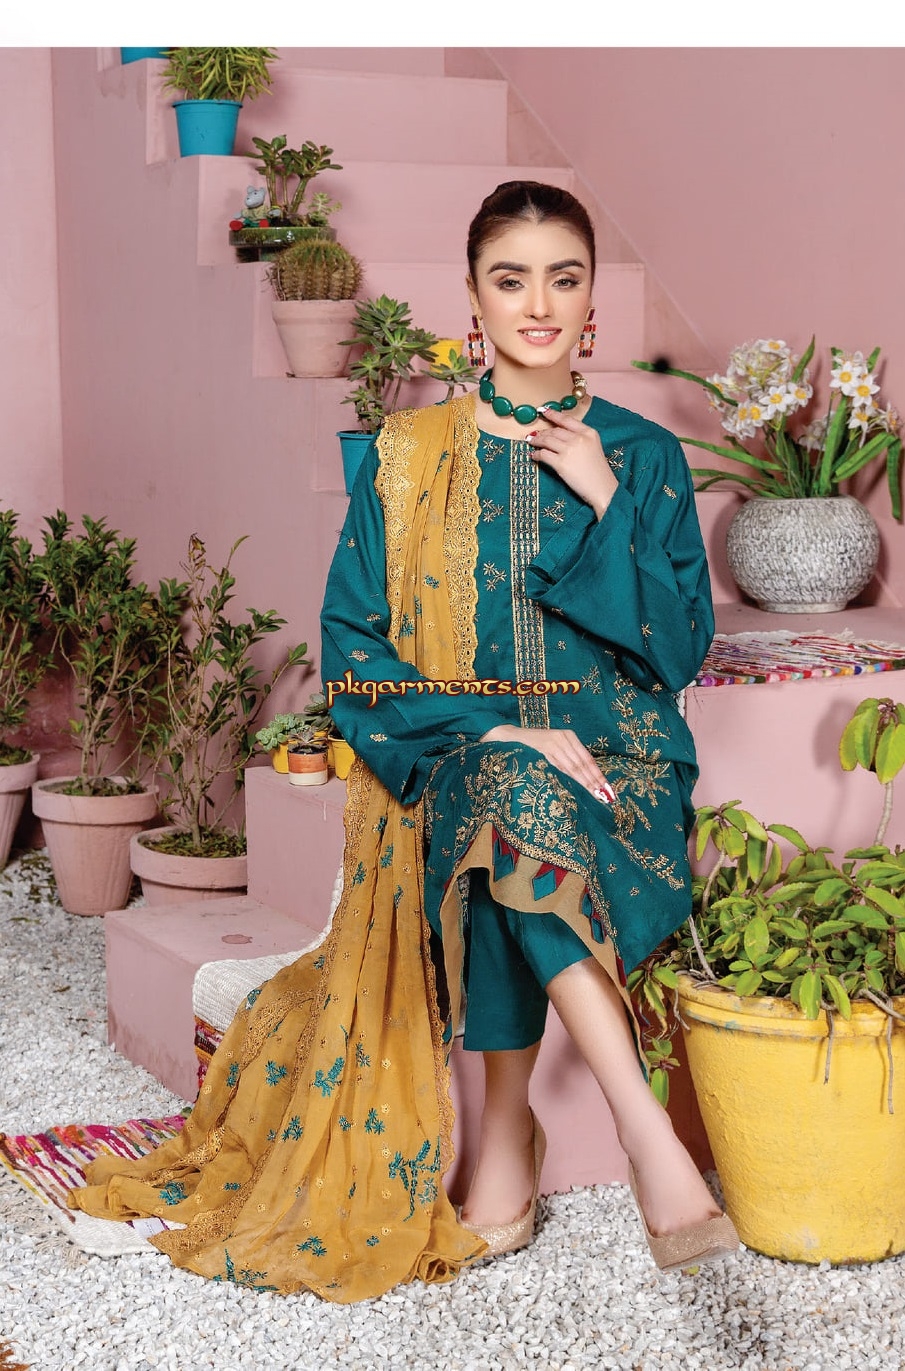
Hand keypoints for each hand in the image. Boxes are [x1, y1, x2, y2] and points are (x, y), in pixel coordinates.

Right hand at [479, 723, 615, 804]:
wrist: (514, 736)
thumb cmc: (536, 746)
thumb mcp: (555, 750)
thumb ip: (568, 760)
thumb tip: (585, 779)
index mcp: (570, 736)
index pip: (588, 758)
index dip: (598, 773)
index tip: (607, 787)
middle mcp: (565, 737)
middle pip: (583, 763)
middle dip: (594, 780)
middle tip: (604, 794)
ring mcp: (556, 741)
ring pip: (574, 765)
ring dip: (585, 780)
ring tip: (595, 792)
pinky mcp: (546, 746)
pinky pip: (560, 764)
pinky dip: (570, 775)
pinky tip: (578, 784)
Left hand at [527, 407, 618, 518]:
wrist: (602, 488)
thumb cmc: (598, 471)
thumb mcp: (594, 447)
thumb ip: (580, 438)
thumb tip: (559, 436)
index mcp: (589, 432)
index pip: (567, 420)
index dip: (553, 414)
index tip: (544, 411)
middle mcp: (579, 438)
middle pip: (555, 430)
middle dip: (543, 432)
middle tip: (535, 435)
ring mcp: (569, 450)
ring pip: (547, 440)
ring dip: (537, 441)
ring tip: (531, 442)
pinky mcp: (561, 463)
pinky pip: (543, 455)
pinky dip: (536, 454)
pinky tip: (533, 455)